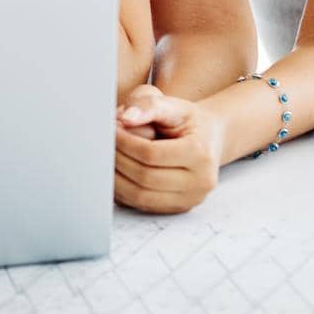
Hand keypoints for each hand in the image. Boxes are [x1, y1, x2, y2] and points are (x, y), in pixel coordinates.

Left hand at [111, 85, 225, 213]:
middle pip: (145, 178)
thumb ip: (150, 105)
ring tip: (106, 159)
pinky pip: (144, 206)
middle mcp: (200, 181)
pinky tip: (115, 174)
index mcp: (200, 153)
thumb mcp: (174, 106)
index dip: (125, 143)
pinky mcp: (180, 208)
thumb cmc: (189, 121)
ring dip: (116, 180)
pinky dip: (124, 192)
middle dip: (118, 160)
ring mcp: (191, 199)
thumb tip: (126, 118)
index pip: (151, 154)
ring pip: (142, 197)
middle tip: (103, 145)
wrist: (211, 139)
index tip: (110, 130)